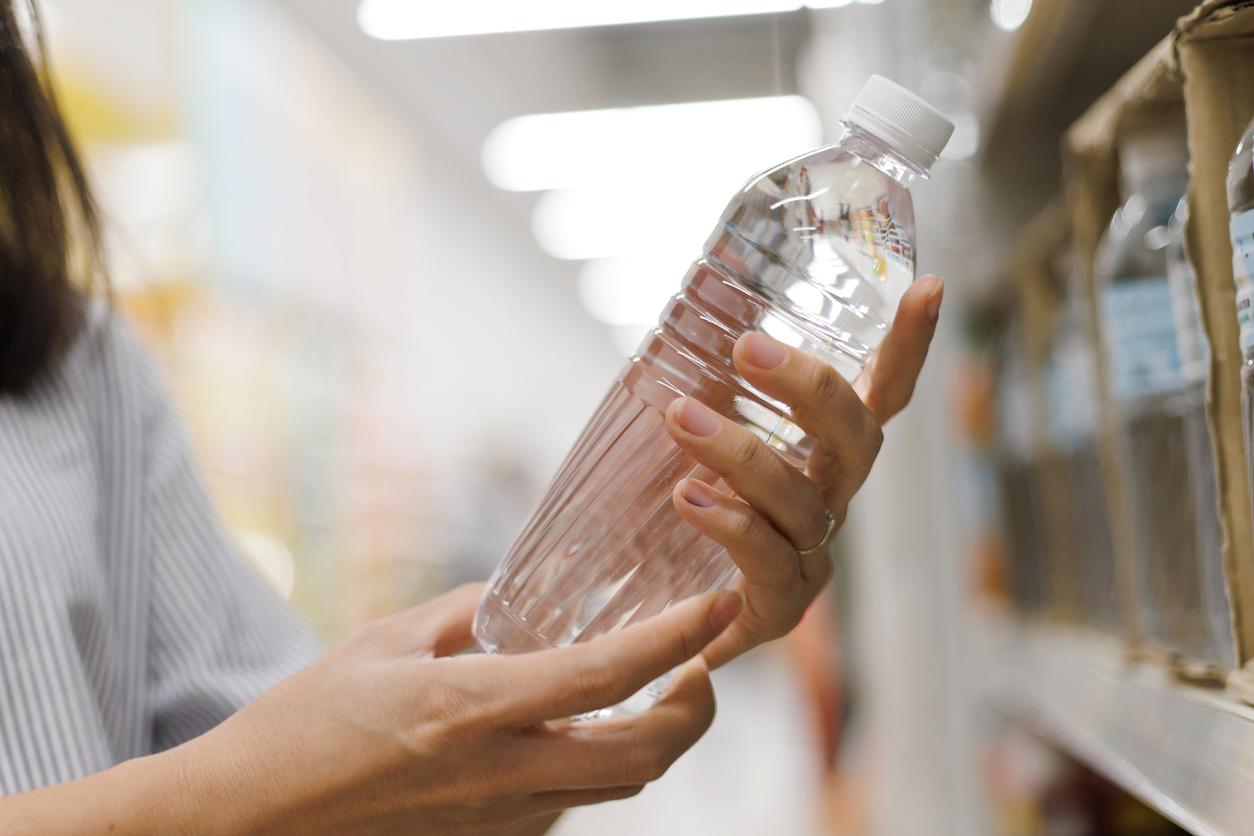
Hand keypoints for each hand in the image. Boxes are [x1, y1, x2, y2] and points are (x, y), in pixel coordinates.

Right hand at [166, 583, 740, 834]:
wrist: (250, 820)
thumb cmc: (304, 722)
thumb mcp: (382, 643)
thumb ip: (463, 617)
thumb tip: (513, 600)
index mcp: (470, 708)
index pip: (604, 675)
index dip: (676, 639)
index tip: (719, 603)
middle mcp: (499, 774)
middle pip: (643, 755)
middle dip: (695, 709)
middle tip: (702, 662)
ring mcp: (500, 819)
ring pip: (618, 786)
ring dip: (655, 737)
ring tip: (657, 686)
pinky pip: (572, 803)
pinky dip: (599, 763)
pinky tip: (581, 728)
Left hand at [665, 275, 942, 667]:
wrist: (671, 627)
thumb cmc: (694, 516)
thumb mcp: (702, 444)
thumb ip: (708, 389)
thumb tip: (684, 308)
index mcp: (827, 455)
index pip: (880, 395)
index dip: (909, 346)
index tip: (929, 287)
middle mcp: (834, 499)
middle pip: (855, 439)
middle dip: (810, 388)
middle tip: (748, 346)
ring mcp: (814, 556)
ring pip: (801, 498)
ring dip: (740, 452)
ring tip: (681, 418)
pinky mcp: (781, 607)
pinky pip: (767, 559)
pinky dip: (728, 523)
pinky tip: (688, 497)